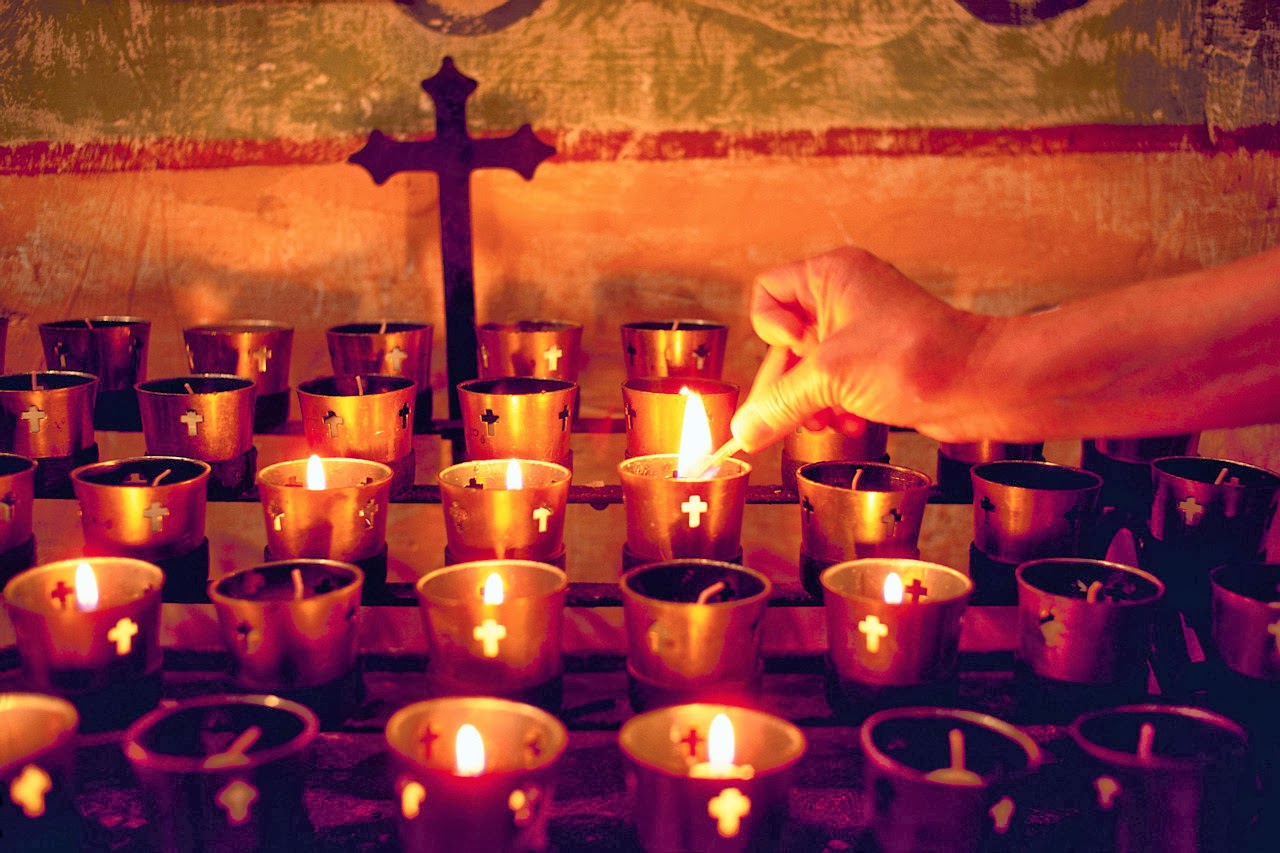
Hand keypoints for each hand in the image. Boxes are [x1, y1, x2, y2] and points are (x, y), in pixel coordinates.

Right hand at [731, 246, 985, 450]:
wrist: (984, 385)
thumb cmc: (921, 358)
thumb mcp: (833, 378)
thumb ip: (780, 403)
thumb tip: (742, 432)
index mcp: (832, 276)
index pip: (767, 294)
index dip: (770, 330)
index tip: (795, 352)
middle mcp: (846, 298)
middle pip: (784, 342)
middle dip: (788, 384)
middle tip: (786, 416)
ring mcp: (863, 332)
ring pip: (809, 369)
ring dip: (810, 402)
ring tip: (824, 423)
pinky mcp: (879, 364)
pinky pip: (836, 386)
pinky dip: (837, 408)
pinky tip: (852, 424)